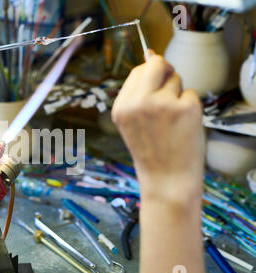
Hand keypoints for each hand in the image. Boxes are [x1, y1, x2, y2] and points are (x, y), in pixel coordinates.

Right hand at [112, 52, 204, 198]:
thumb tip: (151, 54)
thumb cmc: (151, 151)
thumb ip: (138, 92)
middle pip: (156, 64)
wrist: (166, 179)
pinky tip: (183, 126)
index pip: (137, 71)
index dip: (151, 78)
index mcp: (121, 107)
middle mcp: (138, 103)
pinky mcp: (185, 108)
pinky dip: (191, 107)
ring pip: (176, 79)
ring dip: (178, 94)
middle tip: (169, 97)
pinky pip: (191, 93)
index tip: (156, 94)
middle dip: (166, 73)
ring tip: (172, 120)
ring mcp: (162, 104)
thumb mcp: (131, 122)